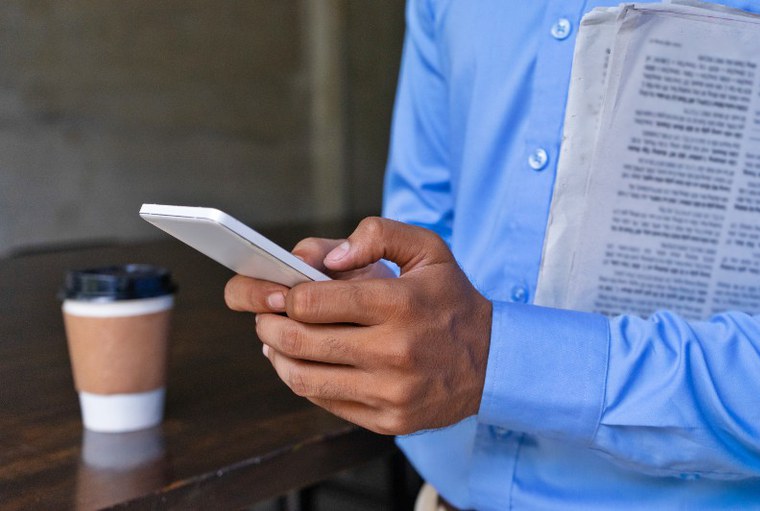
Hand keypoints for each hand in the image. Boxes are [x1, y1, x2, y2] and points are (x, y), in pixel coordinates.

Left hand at [233, 217, 491, 434]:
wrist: (494, 362)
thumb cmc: (451, 300)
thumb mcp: (428, 249)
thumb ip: (377, 235)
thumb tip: (328, 258)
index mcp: (399, 303)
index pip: (313, 301)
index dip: (285, 295)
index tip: (280, 290)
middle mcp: (394, 351)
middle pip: (300, 340)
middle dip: (269, 324)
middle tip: (265, 315)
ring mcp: (391, 391)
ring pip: (304, 378)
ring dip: (277, 355)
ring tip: (274, 339)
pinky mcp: (389, 420)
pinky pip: (326, 402)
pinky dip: (303, 381)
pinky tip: (302, 363)